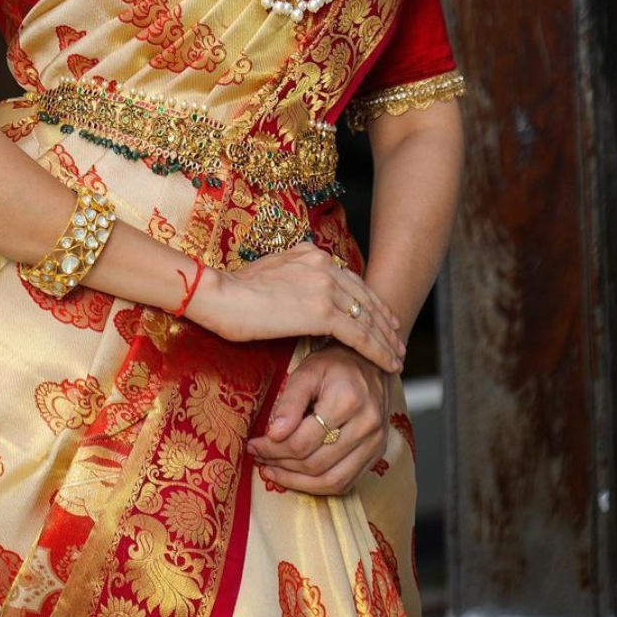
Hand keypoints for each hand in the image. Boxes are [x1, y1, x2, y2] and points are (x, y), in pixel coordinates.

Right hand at [188, 243, 406, 373]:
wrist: (218, 295)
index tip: (382, 319)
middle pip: (365, 297)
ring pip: (367, 318)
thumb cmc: (232, 290)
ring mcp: (324, 287)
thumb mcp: (268, 272)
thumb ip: (291, 277)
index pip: (351, 281)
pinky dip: (377, 350)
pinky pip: (359, 335)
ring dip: (386, 340)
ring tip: (397, 357)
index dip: (370, 302)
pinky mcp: (321, 312)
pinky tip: (388, 362)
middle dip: (383, 322)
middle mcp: (323, 265)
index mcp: (311, 254)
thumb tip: (298, 289)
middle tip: (397, 340)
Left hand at [245, 342, 391, 494]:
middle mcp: (366, 426)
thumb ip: (289, 402)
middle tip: (260, 457)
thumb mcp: (307, 372)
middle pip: (316, 464)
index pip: (303, 441)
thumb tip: (273, 435)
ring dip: (297, 482)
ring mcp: (375, 444)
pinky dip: (318, 486)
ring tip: (273, 471)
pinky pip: (346, 483)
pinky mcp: (377, 454)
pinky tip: (297, 477)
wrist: (370, 364)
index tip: (254, 445)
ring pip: (331, 481)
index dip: (273, 448)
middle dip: (281, 464)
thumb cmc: (334, 365)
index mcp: (348, 401)